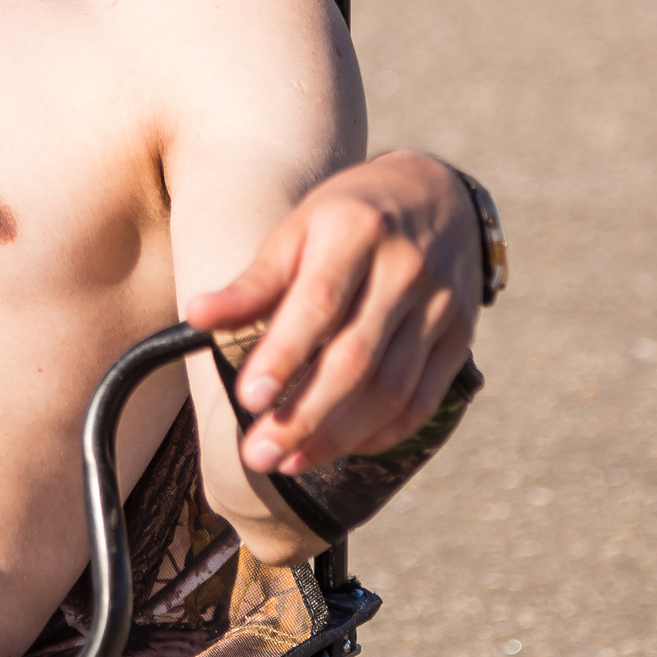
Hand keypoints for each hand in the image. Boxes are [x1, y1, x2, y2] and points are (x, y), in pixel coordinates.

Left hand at [183, 150, 480, 475]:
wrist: (436, 195)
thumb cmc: (347, 215)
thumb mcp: (297, 229)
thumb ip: (253, 281)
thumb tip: (196, 317)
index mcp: (356, 231)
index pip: (318, 304)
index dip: (284, 356)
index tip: (247, 399)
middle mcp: (406, 269)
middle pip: (355, 359)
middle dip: (303, 415)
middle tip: (257, 455)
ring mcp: (441, 306)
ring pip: (391, 390)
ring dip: (337, 435)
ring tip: (288, 461)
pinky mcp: (460, 336)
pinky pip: (422, 400)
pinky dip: (380, 434)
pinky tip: (339, 448)